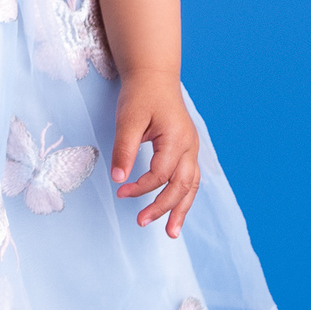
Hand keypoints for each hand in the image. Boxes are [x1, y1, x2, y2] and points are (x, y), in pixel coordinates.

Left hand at [110, 73, 199, 236]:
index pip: (161, 173)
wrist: (154, 76)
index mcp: (177, 138)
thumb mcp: (128, 118)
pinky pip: (190, 178)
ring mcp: (192, 148)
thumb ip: (124, 148)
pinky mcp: (187, 150)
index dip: (141, 187)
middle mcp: (190, 146)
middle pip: (181, 185)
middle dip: (163, 207)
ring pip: (191, 185)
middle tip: (142, 222)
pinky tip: (175, 210)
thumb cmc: (140, 95)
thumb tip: (118, 178)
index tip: (120, 191)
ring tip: (171, 233)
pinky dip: (183, 196)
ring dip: (181, 209)